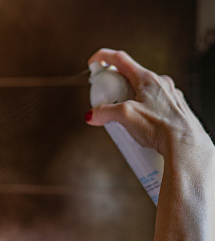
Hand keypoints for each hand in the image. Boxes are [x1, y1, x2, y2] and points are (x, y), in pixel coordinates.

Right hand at [85, 48, 210, 157]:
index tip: (93, 63)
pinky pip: (152, 106)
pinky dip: (141, 113)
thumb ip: (105, 112)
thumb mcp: (125, 116)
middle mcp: (160, 83)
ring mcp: (169, 96)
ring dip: (128, 102)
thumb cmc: (160, 126)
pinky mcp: (174, 110)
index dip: (103, 58)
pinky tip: (139, 128)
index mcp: (147, 79)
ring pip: (142, 93)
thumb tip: (92, 115)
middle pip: (130, 78)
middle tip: (106, 102)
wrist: (185, 145)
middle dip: (115, 88)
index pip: (120, 59)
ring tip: (123, 121)